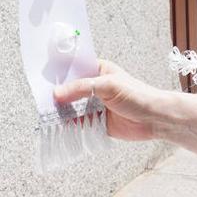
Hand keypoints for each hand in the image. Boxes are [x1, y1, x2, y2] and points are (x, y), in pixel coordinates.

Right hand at [52, 58, 171, 141]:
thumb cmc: (136, 95)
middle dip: (58, 96)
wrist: (155, 119)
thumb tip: (57, 93)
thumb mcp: (107, 86)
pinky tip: (58, 126)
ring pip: (73, 108)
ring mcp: (96, 105)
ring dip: (62, 111)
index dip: (60, 75)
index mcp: (98, 71)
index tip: (43, 80)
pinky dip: (69, 125)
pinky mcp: (98, 122)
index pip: (74, 70)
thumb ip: (81, 89)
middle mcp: (95, 87)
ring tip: (46, 115)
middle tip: (42, 101)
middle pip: (71, 91)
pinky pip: (79, 123)